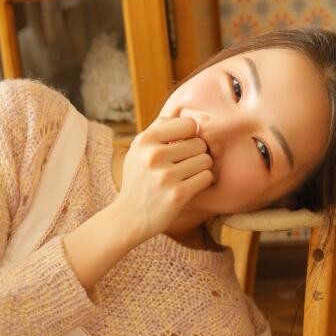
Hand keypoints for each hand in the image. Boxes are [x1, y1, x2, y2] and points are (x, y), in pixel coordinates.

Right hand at [114, 115, 213, 245]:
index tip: (184, 146)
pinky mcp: (178, 195)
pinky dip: (202, 182)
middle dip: (197, 154)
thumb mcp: (139, 150)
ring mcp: (166, 176)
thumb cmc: (139, 180)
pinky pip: (206, 177)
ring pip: (206, 160)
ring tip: (187, 176)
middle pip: (199, 143)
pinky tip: (190, 187)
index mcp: (145, 140)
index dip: (190, 135)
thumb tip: (190, 118)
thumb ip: (160, 130)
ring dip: (201, 169)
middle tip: (185, 165)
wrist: (129, 217)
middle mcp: (154, 155)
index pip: (188, 123)